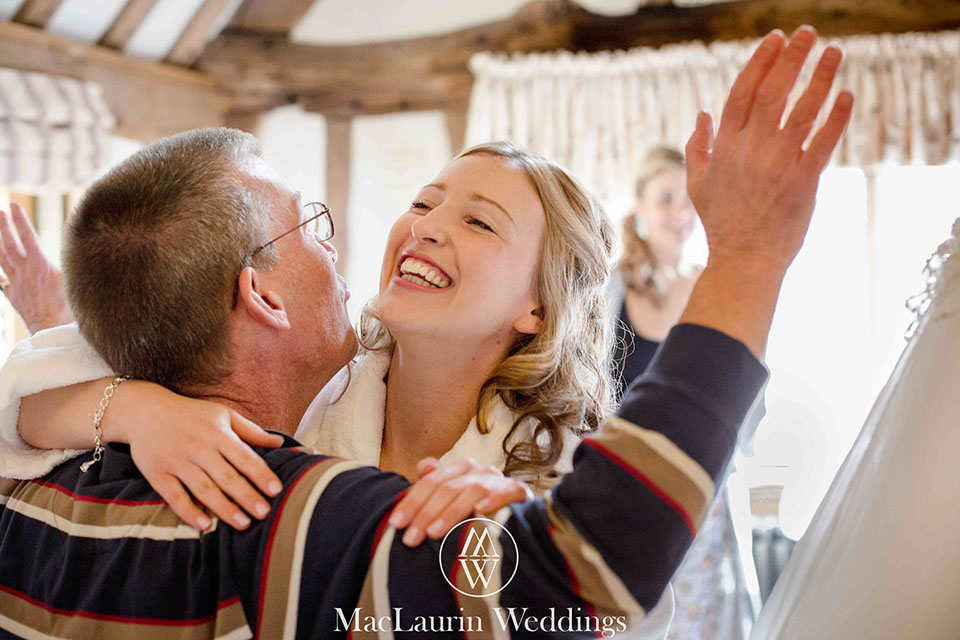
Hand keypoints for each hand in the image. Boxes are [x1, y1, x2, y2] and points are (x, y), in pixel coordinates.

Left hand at [0, 203, 73, 332]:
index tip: (13, 204)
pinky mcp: (13, 296)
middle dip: (2, 226)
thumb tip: (80, 248)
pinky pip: (0, 280)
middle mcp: (25, 272)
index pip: (28, 236)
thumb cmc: (70, 308)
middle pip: (9, 244)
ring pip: (1, 259)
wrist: (53, 331)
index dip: (20, 220)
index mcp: (40, 265)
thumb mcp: (74, 280)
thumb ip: (72, 263)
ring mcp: (16, 284)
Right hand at [114, 382, 285, 529]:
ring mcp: (177, 462)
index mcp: (217, 433)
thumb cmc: (191, 414)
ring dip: (224, 508)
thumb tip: (280, 442)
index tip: (276, 490)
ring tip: (243, 524)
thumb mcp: (222, 415)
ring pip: (204, 489)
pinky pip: (175, 497)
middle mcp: (198, 447)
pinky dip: (189, 511)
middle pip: (226, 476)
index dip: (261, 474)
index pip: (244, 457)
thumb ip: (251, 431)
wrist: (144, 410)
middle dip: (247, 496)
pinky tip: (205, 525)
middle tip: (265, 513)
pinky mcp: (158, 474)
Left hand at [387, 457, 532, 546]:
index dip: (412, 501)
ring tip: (435, 533)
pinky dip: (492, 500)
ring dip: (451, 512)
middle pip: (447, 487)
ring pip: (471, 490)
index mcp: (460, 469)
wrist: (521, 513)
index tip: (396, 524)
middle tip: (411, 538)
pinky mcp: (518, 492)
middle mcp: (478, 471)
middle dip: (426, 513)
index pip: (431, 482)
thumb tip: (422, 466)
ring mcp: (498, 480)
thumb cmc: (481, 507)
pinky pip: (505, 493)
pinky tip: (480, 512)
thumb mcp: (456, 496)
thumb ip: (438, 483)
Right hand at [686, 27, 853, 272]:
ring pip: (802, 110)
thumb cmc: (721, 223)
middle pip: (773, 92)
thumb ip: (697, 147)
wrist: (745, 258)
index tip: (776, 39)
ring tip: (835, 52)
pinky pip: (824, 141)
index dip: (761, 61)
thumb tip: (702, 115)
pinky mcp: (803, 181)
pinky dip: (837, 116)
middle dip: (791, 57)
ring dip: (820, 77)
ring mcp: (778, 165)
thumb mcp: (697, 185)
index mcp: (725, 147)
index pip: (743, 92)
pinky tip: (846, 95)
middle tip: (807, 33)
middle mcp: (750, 150)